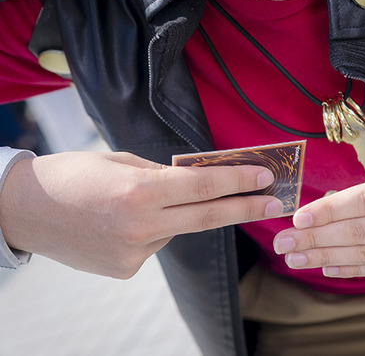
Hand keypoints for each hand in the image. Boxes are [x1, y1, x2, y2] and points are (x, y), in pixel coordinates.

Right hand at [0, 151, 281, 277]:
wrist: (24, 211)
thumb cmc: (73, 175)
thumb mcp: (121, 161)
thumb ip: (163, 174)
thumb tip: (199, 180)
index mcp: (141, 191)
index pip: (204, 186)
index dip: (239, 181)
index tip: (265, 177)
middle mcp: (142, 225)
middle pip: (209, 217)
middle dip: (245, 208)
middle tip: (274, 203)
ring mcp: (134, 252)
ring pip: (176, 230)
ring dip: (174, 215)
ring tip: (132, 203)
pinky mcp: (126, 269)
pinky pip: (154, 244)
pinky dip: (150, 231)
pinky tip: (120, 223)